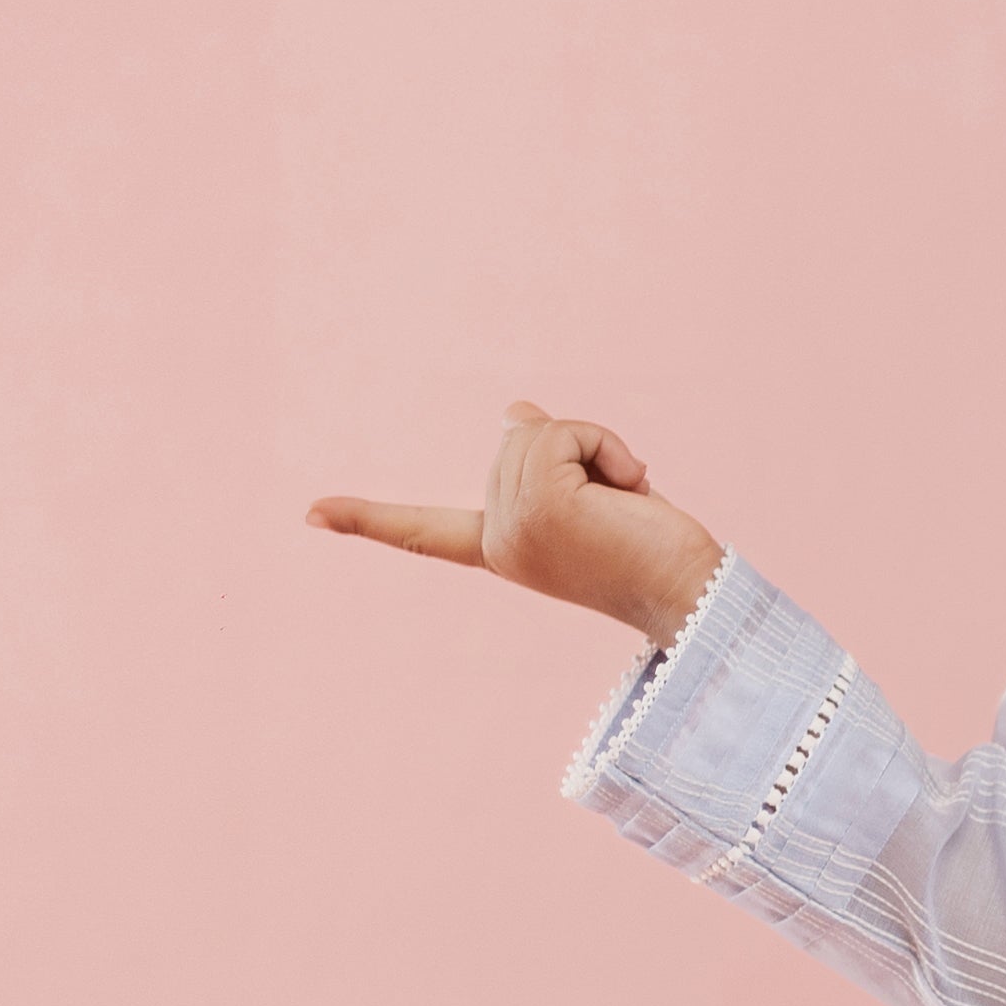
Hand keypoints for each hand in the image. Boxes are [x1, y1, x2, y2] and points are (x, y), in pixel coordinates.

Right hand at [308, 399, 725, 642]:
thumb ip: (549, 460)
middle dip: (577, 449)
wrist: (694, 596)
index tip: (311, 514)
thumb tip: (514, 410)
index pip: (426, 533)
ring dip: (596, 446)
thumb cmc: (658, 552)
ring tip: (626, 497)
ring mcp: (513, 526)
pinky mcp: (540, 508)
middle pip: (515, 440)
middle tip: (621, 501)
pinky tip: (629, 489)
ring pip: (536, 431)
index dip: (369, 519)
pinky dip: (604, 445)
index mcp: (502, 550)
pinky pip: (562, 432)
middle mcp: (499, 542)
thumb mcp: (593, 495)